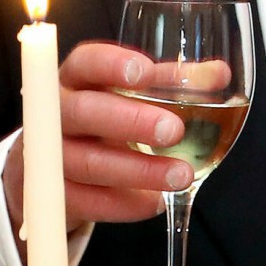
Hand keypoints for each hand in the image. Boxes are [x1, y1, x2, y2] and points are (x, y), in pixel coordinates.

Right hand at [3, 42, 192, 234]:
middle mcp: (55, 113)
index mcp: (77, 79)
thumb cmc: (106, 118)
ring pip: (86, 162)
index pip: (85, 62)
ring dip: (137, 171)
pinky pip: (86, 202)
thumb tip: (218, 73)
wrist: (59, 168)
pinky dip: (124, 204)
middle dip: (129, 121)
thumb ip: (173, 82)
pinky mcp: (53, 194)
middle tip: (173, 130)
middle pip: (83, 112)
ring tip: (181, 175)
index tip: (144, 71)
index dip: (110, 64)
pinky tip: (155, 202)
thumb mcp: (134, 96)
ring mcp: (47, 156)